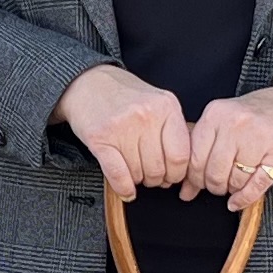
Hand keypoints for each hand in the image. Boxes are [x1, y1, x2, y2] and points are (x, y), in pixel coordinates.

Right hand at [57, 65, 191, 201]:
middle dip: (156, 180)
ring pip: (139, 174)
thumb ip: (173, 129)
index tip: (172, 176)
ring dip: (138, 180)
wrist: (88, 83)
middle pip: (159, 168)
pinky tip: (126, 190)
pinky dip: (123, 188)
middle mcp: (146, 115)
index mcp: (166, 106)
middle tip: (151, 175)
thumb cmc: (125, 96)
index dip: (177, 174)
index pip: (181, 155)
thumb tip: (184, 168)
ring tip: (134, 170)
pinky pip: (118, 174)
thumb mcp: (158, 102)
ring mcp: (122, 126)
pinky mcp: (99, 138)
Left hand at [183, 78, 272, 205]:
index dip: (195, 178)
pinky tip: (238, 200)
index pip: (194, 158)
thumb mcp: (222, 125)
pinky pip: (257, 185)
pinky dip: (245, 198)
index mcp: (215, 113)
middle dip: (214, 186)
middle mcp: (236, 122)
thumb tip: (185, 192)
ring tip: (236, 180)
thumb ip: (200, 154)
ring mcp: (259, 135)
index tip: (200, 182)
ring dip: (233, 189)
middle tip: (219, 185)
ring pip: (235, 180)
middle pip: (214, 172)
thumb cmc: (252, 118)